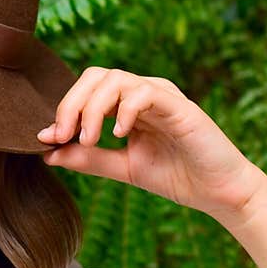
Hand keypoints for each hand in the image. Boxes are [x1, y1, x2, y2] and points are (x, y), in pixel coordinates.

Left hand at [36, 67, 266, 218]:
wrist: (218, 192)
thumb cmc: (177, 176)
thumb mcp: (123, 168)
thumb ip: (88, 158)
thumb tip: (47, 151)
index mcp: (129, 104)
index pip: (87, 89)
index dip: (63, 110)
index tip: (48, 140)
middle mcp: (144, 93)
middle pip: (96, 75)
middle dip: (71, 104)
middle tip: (62, 136)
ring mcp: (163, 96)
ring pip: (115, 79)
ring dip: (92, 109)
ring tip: (91, 140)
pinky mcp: (180, 107)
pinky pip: (145, 93)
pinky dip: (124, 110)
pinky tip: (118, 135)